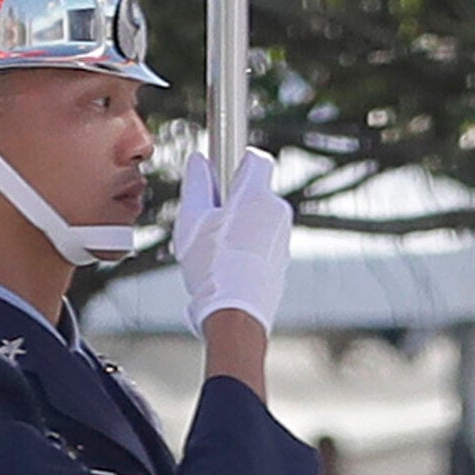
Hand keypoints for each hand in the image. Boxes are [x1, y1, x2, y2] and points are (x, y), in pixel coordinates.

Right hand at [173, 147, 292, 333]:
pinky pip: (262, 243)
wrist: (236, 314)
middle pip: (254, 192)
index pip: (255, 160)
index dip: (235, 164)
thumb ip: (197, 184)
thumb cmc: (213, 268)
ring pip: (258, 220)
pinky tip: (228, 267)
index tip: (219, 177)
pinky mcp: (282, 260)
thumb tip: (199, 162)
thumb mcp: (192, 220)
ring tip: (215, 252)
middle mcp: (277, 212)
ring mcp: (283, 237)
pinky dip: (247, 249)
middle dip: (232, 202)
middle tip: (208, 223)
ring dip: (239, 228)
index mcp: (256, 195)